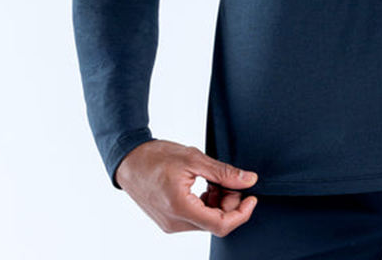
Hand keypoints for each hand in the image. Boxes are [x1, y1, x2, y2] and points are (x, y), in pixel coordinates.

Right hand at [114, 139, 258, 235]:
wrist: (129, 159)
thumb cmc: (156, 156)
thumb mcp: (193, 158)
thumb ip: (223, 172)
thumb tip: (249, 180)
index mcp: (181, 208)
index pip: (220, 224)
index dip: (242, 213)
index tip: (252, 197)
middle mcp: (175, 223)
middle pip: (215, 222)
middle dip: (230, 203)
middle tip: (232, 181)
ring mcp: (171, 223)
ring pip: (206, 221)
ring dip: (219, 203)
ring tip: (216, 180)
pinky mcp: (169, 220)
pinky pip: (196, 218)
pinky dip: (207, 204)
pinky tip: (207, 186)